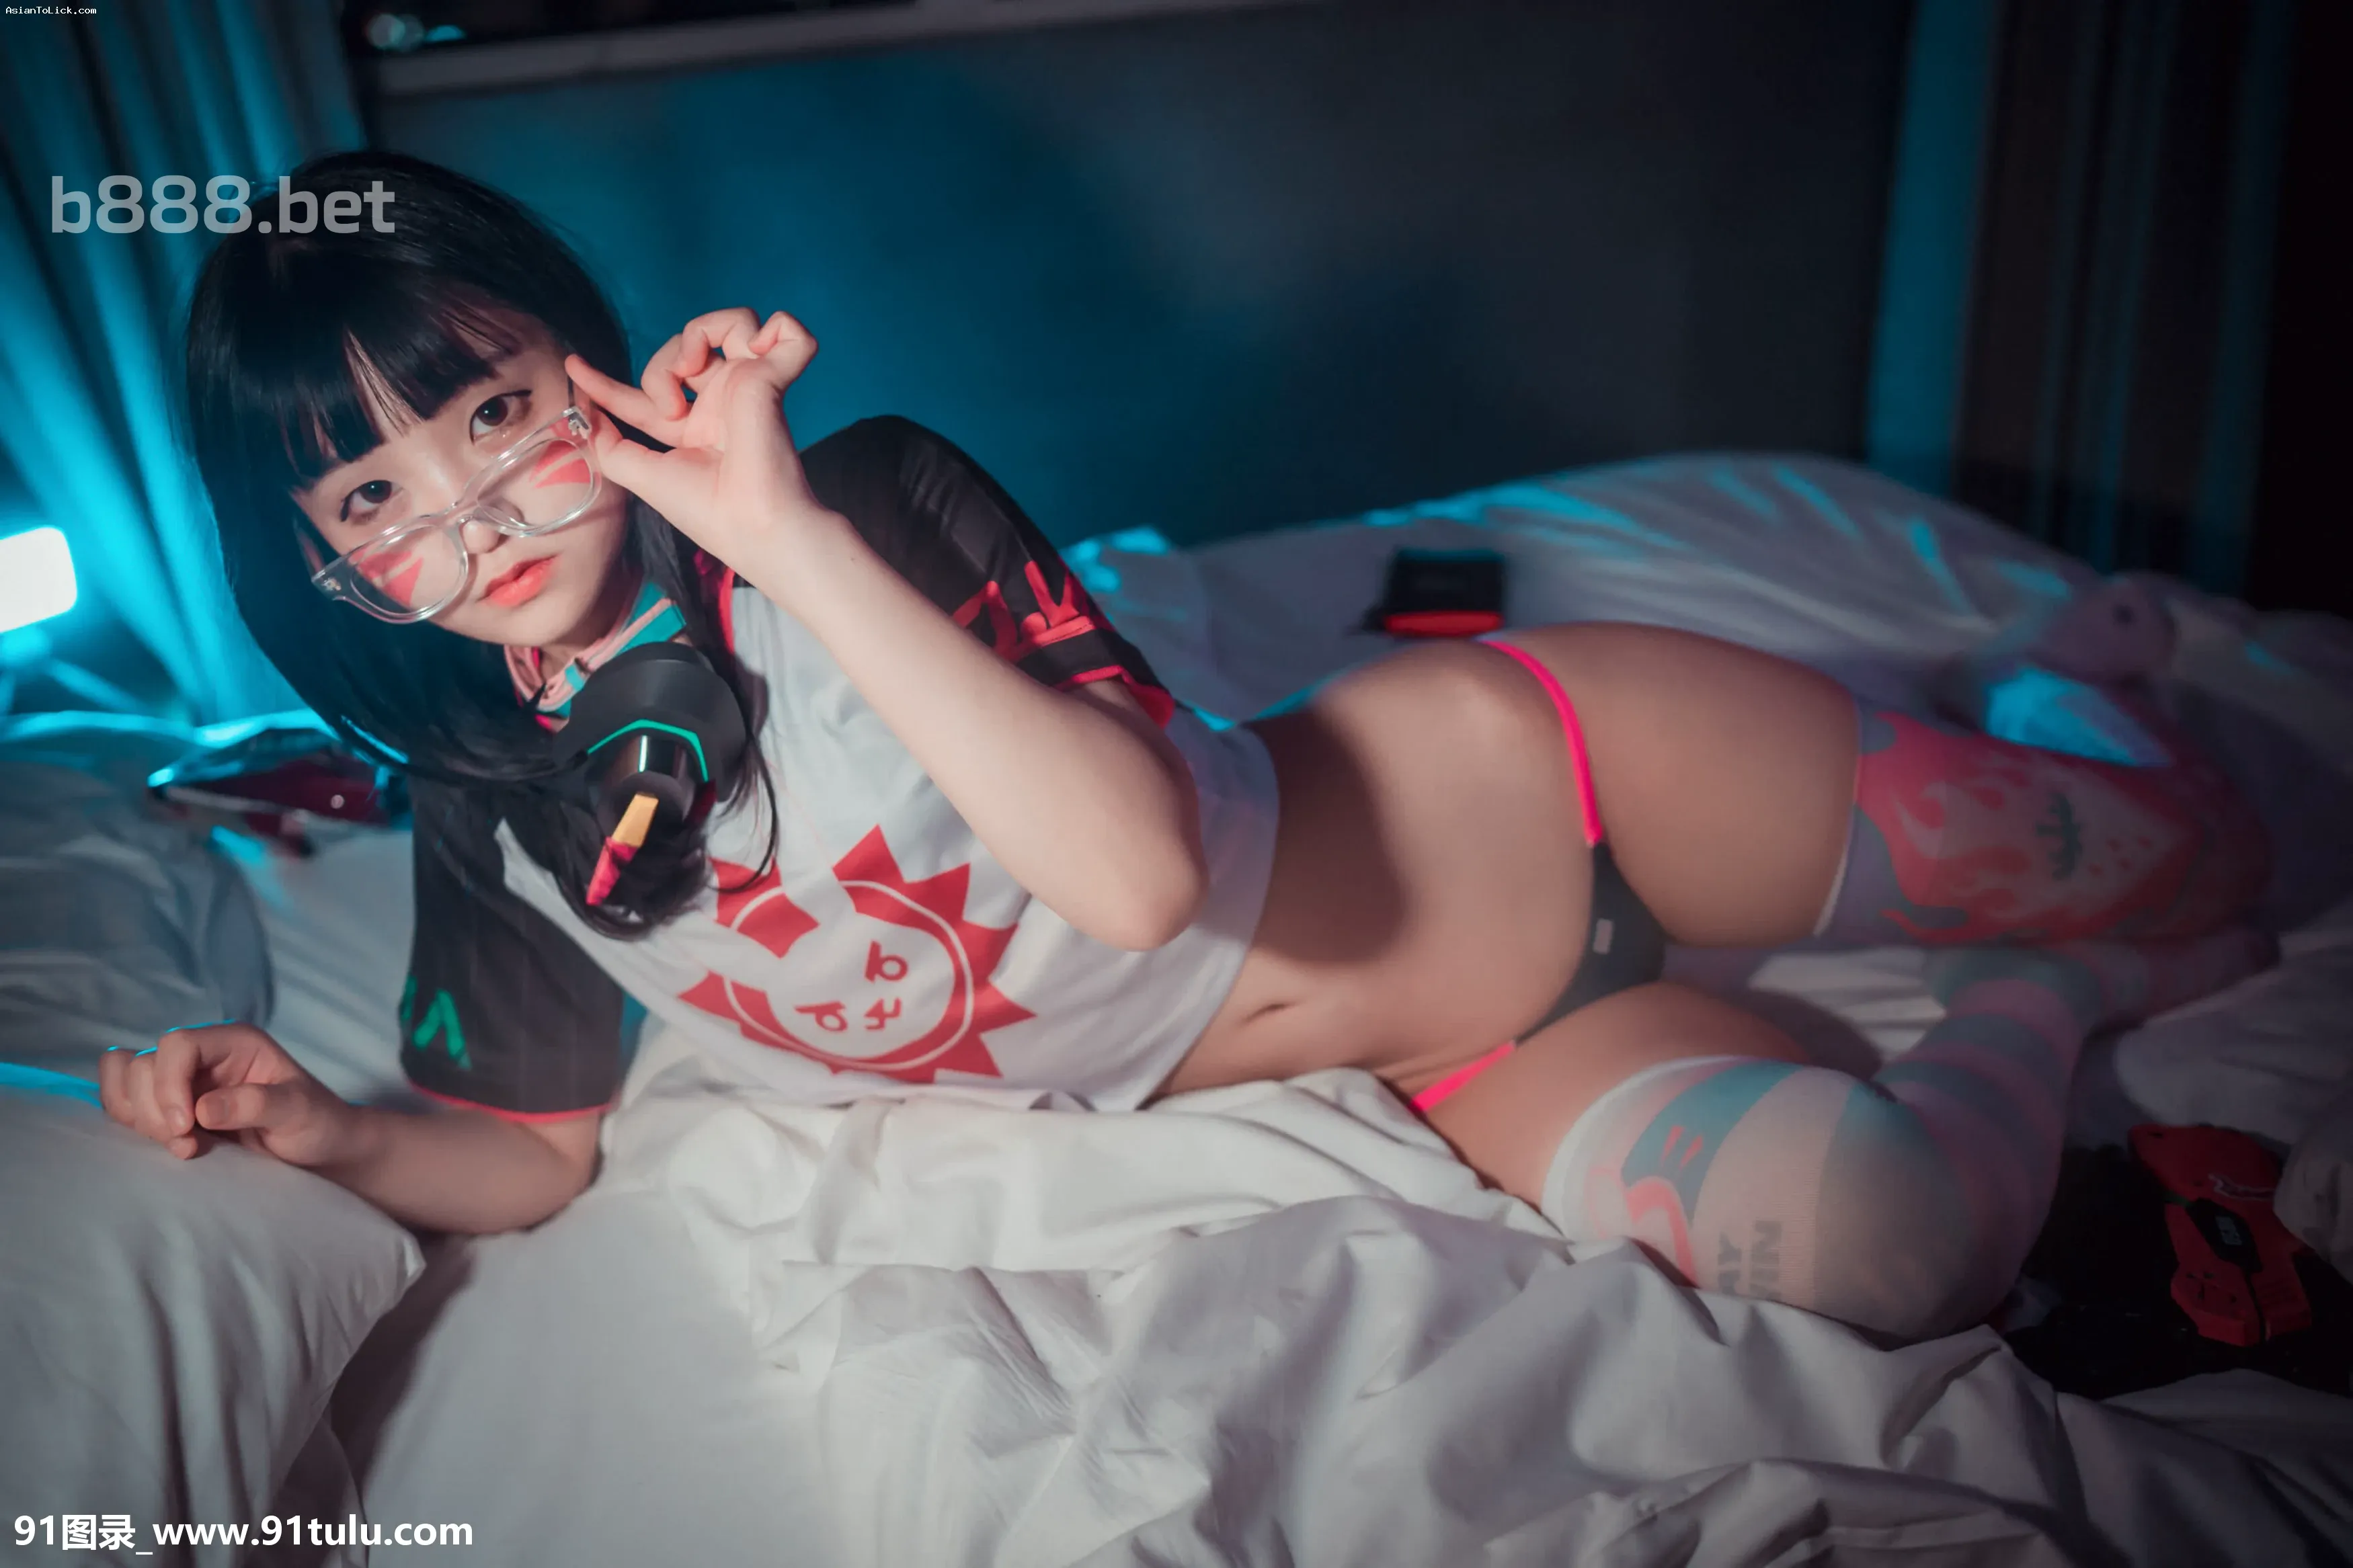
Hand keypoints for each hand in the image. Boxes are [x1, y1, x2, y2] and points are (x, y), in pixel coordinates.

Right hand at [97, 1022, 359, 1168]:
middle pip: (142, 1065)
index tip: (186, 1127)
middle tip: (187, 1143)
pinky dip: (133, 1124)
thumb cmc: (316, 1123)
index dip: (169, 1084)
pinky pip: (125, 1104)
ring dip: (139, 1117)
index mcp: (234, 1042)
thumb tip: (202, 1109)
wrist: (318, 1150)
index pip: (177, 1044)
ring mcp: (182, 1081)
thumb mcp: (298, 1111)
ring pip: (126, 1082)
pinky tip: (170, 1144)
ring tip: (181, 1145)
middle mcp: (203, 1056)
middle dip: (154, 1109)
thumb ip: (256, 1104)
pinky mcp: (169, 1107)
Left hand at [565, 307, 832, 565]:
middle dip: (661, 367)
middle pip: (681, 346)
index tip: (573, 364)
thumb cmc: (704, 509)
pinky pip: (786, 327)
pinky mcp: (776, 374)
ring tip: (696, 370)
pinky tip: (754, 348)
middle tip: (672, 408)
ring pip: (728, 323)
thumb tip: (590, 415)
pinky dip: (776, 326)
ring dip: (702, 333)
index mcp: (692, 426)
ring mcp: (750, 384)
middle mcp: (721, 399)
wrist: (750, 520)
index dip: (605, 380)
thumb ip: (609, 445)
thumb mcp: (639, 475)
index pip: (645, 391)